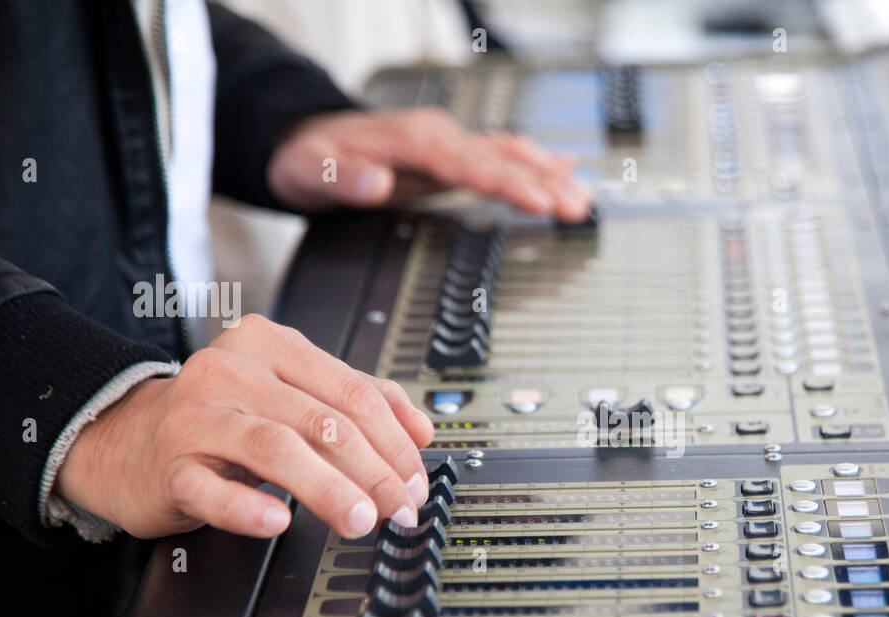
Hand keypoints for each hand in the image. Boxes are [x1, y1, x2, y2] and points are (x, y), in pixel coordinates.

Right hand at [55, 314, 434, 540]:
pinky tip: (279, 523)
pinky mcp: (169, 465)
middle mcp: (231, 371)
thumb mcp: (291, 394)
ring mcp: (196, 416)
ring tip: (360, 521)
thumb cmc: (219, 417)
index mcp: (270, 346)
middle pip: (324, 422)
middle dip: (374, 473)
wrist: (125, 439)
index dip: (395, 442)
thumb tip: (422, 431)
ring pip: (277, 448)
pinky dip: (249, 507)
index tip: (416, 482)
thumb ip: (357, 400)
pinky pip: (211, 488)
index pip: (353, 392)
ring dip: (328, 489)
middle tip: (398, 510)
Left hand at [266, 107, 590, 219]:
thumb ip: (343, 178)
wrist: (305, 141)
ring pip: (508, 154)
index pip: (469, 163)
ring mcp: (447, 143)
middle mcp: (437, 136)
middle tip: (577, 208)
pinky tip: (564, 169)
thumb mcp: (311, 172)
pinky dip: (535, 163)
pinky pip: (501, 153)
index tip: (538, 200)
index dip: (506, 182)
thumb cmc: (311, 160)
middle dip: (542, 183)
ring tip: (582, 199)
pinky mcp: (452, 154)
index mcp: (412, 140)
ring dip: (548, 176)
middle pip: (500, 158)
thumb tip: (374, 184)